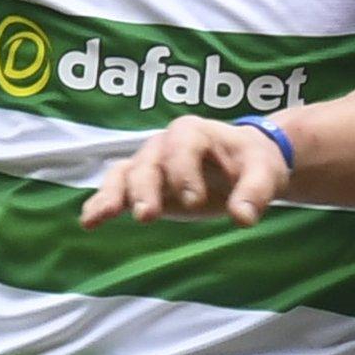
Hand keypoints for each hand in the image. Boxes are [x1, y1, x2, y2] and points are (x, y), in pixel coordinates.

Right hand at [78, 117, 290, 228]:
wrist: (246, 164)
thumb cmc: (254, 162)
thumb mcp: (265, 172)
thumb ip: (255, 192)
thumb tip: (242, 218)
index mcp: (195, 132)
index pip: (183, 147)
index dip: (184, 172)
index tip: (192, 201)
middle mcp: (166, 143)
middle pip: (148, 162)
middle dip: (145, 188)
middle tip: (146, 216)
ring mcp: (150, 163)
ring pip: (125, 174)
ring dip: (113, 196)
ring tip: (98, 218)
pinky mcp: (143, 184)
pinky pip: (116, 189)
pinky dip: (102, 203)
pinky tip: (89, 222)